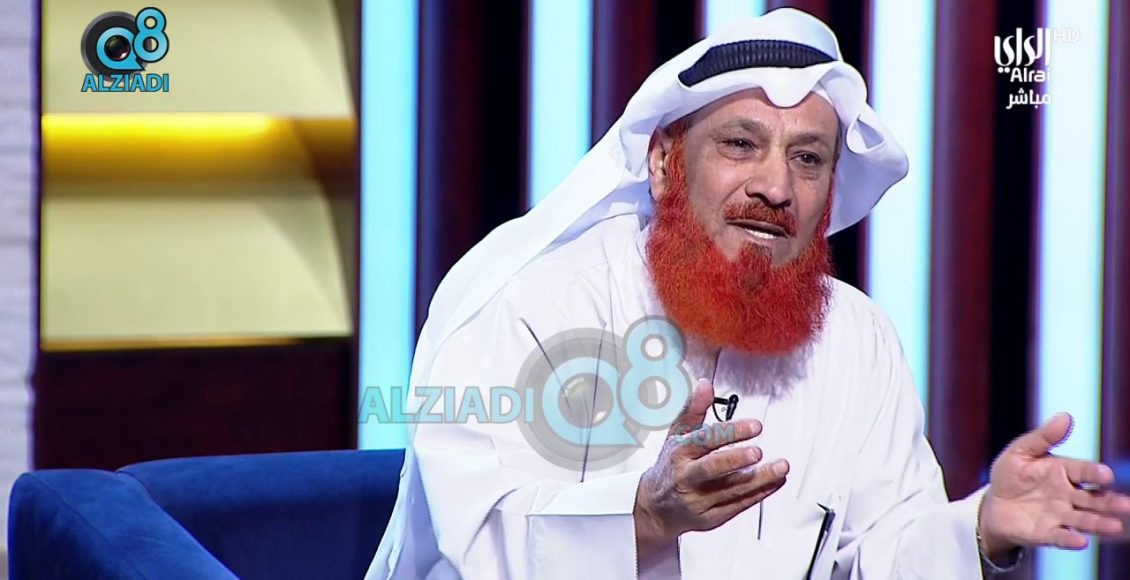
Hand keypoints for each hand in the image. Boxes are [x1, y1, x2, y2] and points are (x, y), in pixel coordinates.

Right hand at [633, 379, 788, 559]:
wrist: (656, 508)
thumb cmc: (670, 466)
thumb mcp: (676, 435)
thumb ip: (693, 410)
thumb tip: (705, 385)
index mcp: (680, 453)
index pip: (705, 440)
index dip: (730, 433)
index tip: (754, 426)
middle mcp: (688, 477)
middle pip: (712, 468)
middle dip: (735, 460)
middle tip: (758, 452)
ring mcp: (699, 500)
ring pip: (732, 489)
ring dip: (759, 479)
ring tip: (780, 467)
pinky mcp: (712, 517)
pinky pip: (739, 504)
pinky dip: (759, 493)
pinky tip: (775, 482)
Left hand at [979, 413, 1129, 558]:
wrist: (993, 504)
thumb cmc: (1011, 475)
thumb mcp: (1021, 451)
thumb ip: (1043, 437)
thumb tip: (1066, 416)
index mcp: (1063, 471)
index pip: (1083, 471)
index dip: (1094, 473)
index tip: (1105, 475)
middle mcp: (1068, 495)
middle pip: (1093, 499)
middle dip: (1109, 502)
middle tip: (1126, 505)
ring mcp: (1059, 515)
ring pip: (1084, 520)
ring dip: (1099, 523)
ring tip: (1115, 526)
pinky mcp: (1047, 533)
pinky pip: (1061, 537)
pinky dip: (1071, 539)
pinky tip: (1081, 541)